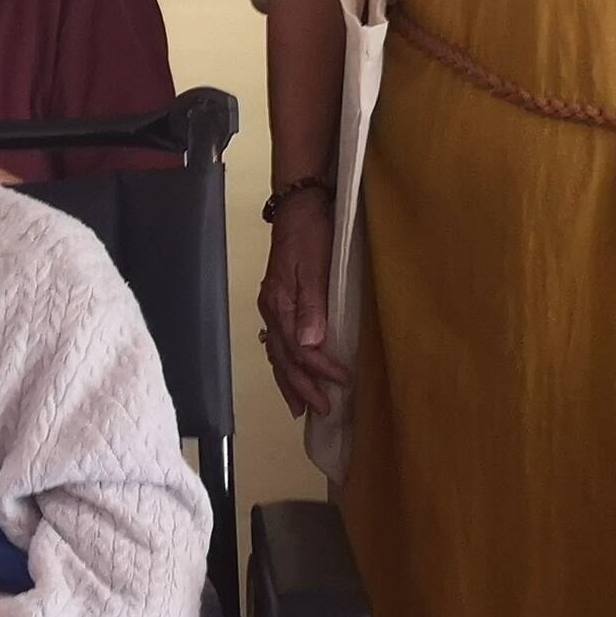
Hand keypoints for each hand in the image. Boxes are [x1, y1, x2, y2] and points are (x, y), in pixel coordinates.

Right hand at [258, 201, 348, 423]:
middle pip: (284, 358)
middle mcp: (272, 310)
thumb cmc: (311, 233)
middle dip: (302, 386)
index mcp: (279, 304)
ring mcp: (274, 307)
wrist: (300, 206)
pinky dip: (286, 364)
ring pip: (278, 354)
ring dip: (290, 382)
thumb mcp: (314, 264)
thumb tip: (309, 344)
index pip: (298, 349)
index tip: (342, 382)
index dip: (320, 369)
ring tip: (301, 406)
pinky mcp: (281, 302)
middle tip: (323, 410)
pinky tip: (291, 373)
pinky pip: (279, 343)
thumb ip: (311, 304)